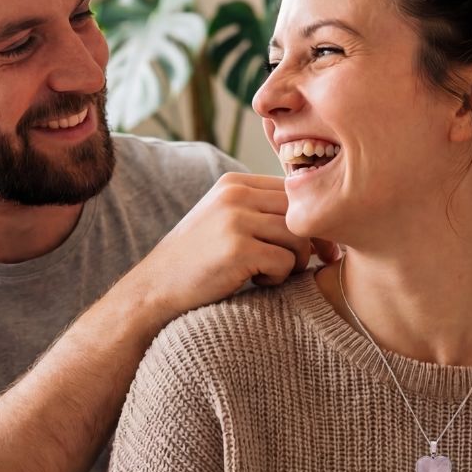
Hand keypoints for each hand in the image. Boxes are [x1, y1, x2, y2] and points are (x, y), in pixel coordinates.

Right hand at [129, 173, 312, 321]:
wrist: (155, 288)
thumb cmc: (197, 260)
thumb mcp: (223, 218)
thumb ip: (259, 208)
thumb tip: (316, 214)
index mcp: (234, 183)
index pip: (293, 192)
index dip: (309, 220)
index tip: (315, 246)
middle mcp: (235, 194)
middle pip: (300, 212)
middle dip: (310, 242)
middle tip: (300, 265)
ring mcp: (235, 220)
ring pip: (298, 237)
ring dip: (292, 262)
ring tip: (267, 272)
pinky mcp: (237, 250)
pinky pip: (285, 262)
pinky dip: (277, 277)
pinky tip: (253, 280)